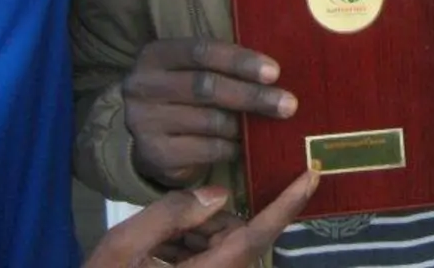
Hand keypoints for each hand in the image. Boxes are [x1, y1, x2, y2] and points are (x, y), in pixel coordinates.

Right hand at [83, 174, 316, 267]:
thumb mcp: (122, 248)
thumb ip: (171, 214)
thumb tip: (218, 194)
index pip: (255, 237)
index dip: (286, 205)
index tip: (311, 175)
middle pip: (233, 236)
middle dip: (206, 222)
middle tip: (160, 233)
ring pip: (220, 245)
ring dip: (192, 237)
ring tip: (151, 252)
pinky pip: (207, 258)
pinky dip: (186, 249)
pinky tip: (155, 258)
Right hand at [123, 39, 296, 187]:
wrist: (141, 133)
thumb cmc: (181, 94)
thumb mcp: (191, 70)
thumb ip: (222, 66)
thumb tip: (275, 73)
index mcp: (156, 55)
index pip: (202, 51)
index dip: (240, 61)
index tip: (274, 72)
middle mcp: (143, 86)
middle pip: (206, 88)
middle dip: (252, 96)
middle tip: (288, 104)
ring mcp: (145, 122)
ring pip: (210, 121)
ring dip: (244, 125)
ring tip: (267, 125)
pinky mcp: (155, 154)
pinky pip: (207, 150)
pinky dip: (232, 147)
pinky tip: (244, 145)